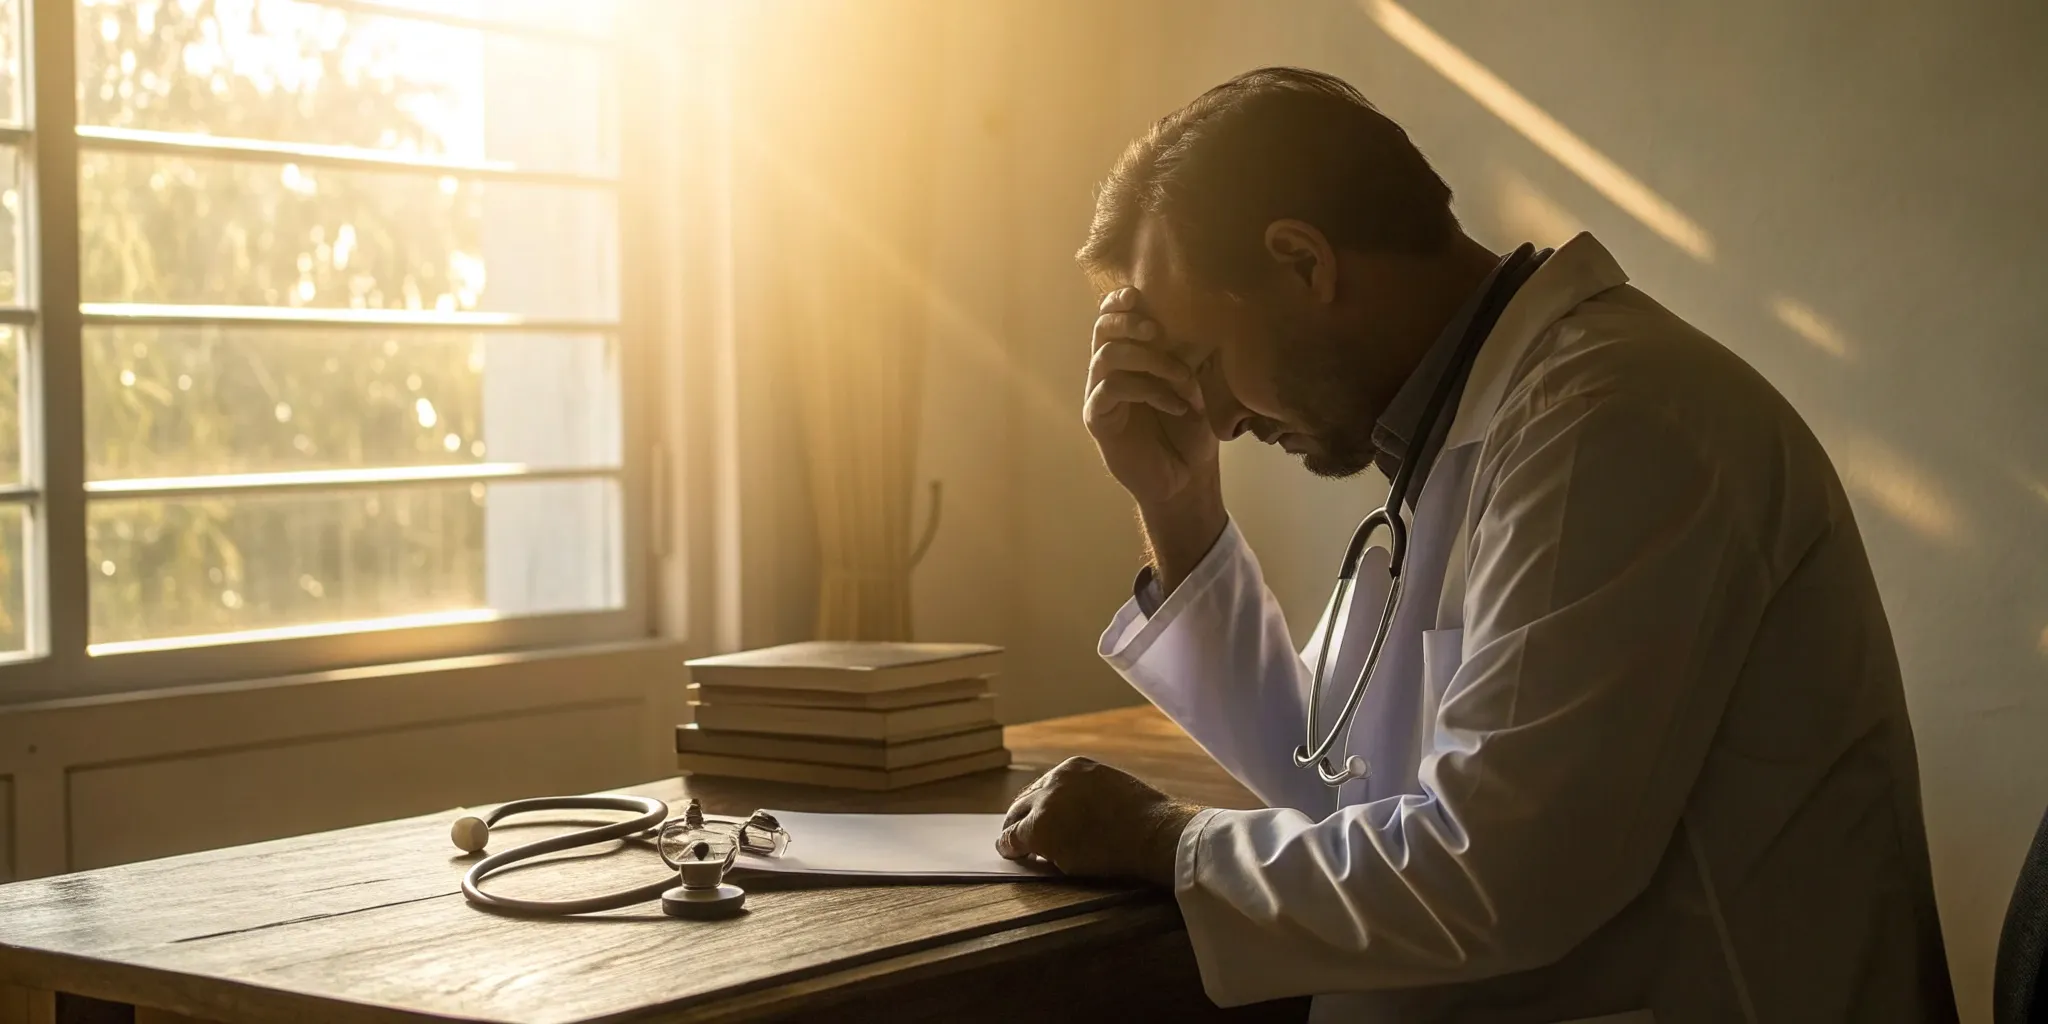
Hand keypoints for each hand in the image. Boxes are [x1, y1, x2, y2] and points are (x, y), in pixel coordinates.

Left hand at [994, 756, 1203, 884]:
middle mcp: (1056, 779)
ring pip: (1017, 817)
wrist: (1153, 833)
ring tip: (1011, 844)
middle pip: (1026, 799)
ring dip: (1015, 830)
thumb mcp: (1112, 790)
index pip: (1045, 785)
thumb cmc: (1145, 819)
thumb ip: (1086, 797)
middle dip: (1021, 816)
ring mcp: (1047, 804)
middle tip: (1015, 830)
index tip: (1035, 815)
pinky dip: (1010, 846)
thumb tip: (1070, 818)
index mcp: (1074, 767)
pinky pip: (1014, 839)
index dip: (1038, 804)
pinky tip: (1010, 853)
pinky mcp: (1040, 830)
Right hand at [1083, 288, 1219, 508]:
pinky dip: (1147, 391)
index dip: (1119, 302)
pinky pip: (1111, 389)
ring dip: (1150, 361)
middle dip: (1127, 322)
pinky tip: (1175, 406)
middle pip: (1101, 330)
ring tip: (1182, 379)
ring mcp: (1101, 395)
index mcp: (1130, 358)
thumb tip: (1198, 312)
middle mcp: (1109, 372)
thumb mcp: (1195, 384)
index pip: (1111, 318)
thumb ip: (1185, 352)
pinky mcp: (1098, 419)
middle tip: (1156, 331)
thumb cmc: (1191, 431)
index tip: (1139, 295)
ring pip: (1107, 356)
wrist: (1186, 478)